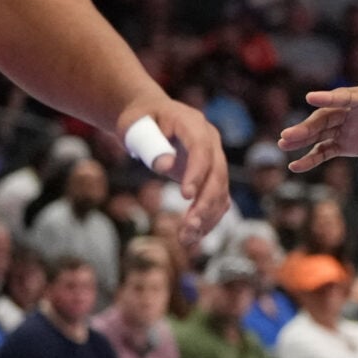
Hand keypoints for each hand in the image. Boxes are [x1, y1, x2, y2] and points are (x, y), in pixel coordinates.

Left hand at [118, 93, 231, 242]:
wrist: (150, 118)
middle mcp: (212, 141)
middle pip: (218, 174)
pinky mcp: (212, 176)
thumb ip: (150, 143)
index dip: (198, 173)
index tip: (186, 196)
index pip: (202, 150)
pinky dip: (207, 218)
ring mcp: (215, 159)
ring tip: (186, 238)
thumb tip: (166, 166)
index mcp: (194, 124)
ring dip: (207, 216)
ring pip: (221, 191)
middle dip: (206, 203)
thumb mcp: (136, 127)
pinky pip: (216, 199)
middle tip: (190, 226)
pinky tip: (192, 236)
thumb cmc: (140, 121)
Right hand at [280, 73, 357, 172]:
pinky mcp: (345, 144)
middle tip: (287, 135)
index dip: (328, 97)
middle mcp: (346, 112)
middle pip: (323, 119)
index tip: (310, 97)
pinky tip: (296, 166)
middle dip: (306, 127)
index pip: (343, 97)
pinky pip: (325, 152)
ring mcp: (343, 128)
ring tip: (283, 145)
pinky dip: (311, 159)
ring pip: (319, 135)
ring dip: (301, 140)